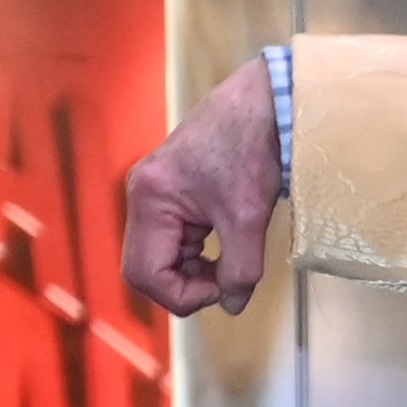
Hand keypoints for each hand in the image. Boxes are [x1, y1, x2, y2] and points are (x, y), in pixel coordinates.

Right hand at [123, 68, 285, 320]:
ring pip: (160, 257)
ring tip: (231, 264)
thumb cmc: (253, 147)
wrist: (264, 101)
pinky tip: (227, 246)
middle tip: (226, 283)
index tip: (224, 289)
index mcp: (151, 200)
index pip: (145, 274)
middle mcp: (142, 197)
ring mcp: (153, 194)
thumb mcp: (249, 217)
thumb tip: (232, 305)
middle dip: (185, 285)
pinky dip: (197, 254)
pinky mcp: (170, 194)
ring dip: (193, 271)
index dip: (184, 295)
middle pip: (146, 269)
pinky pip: (173, 239)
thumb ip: (240, 269)